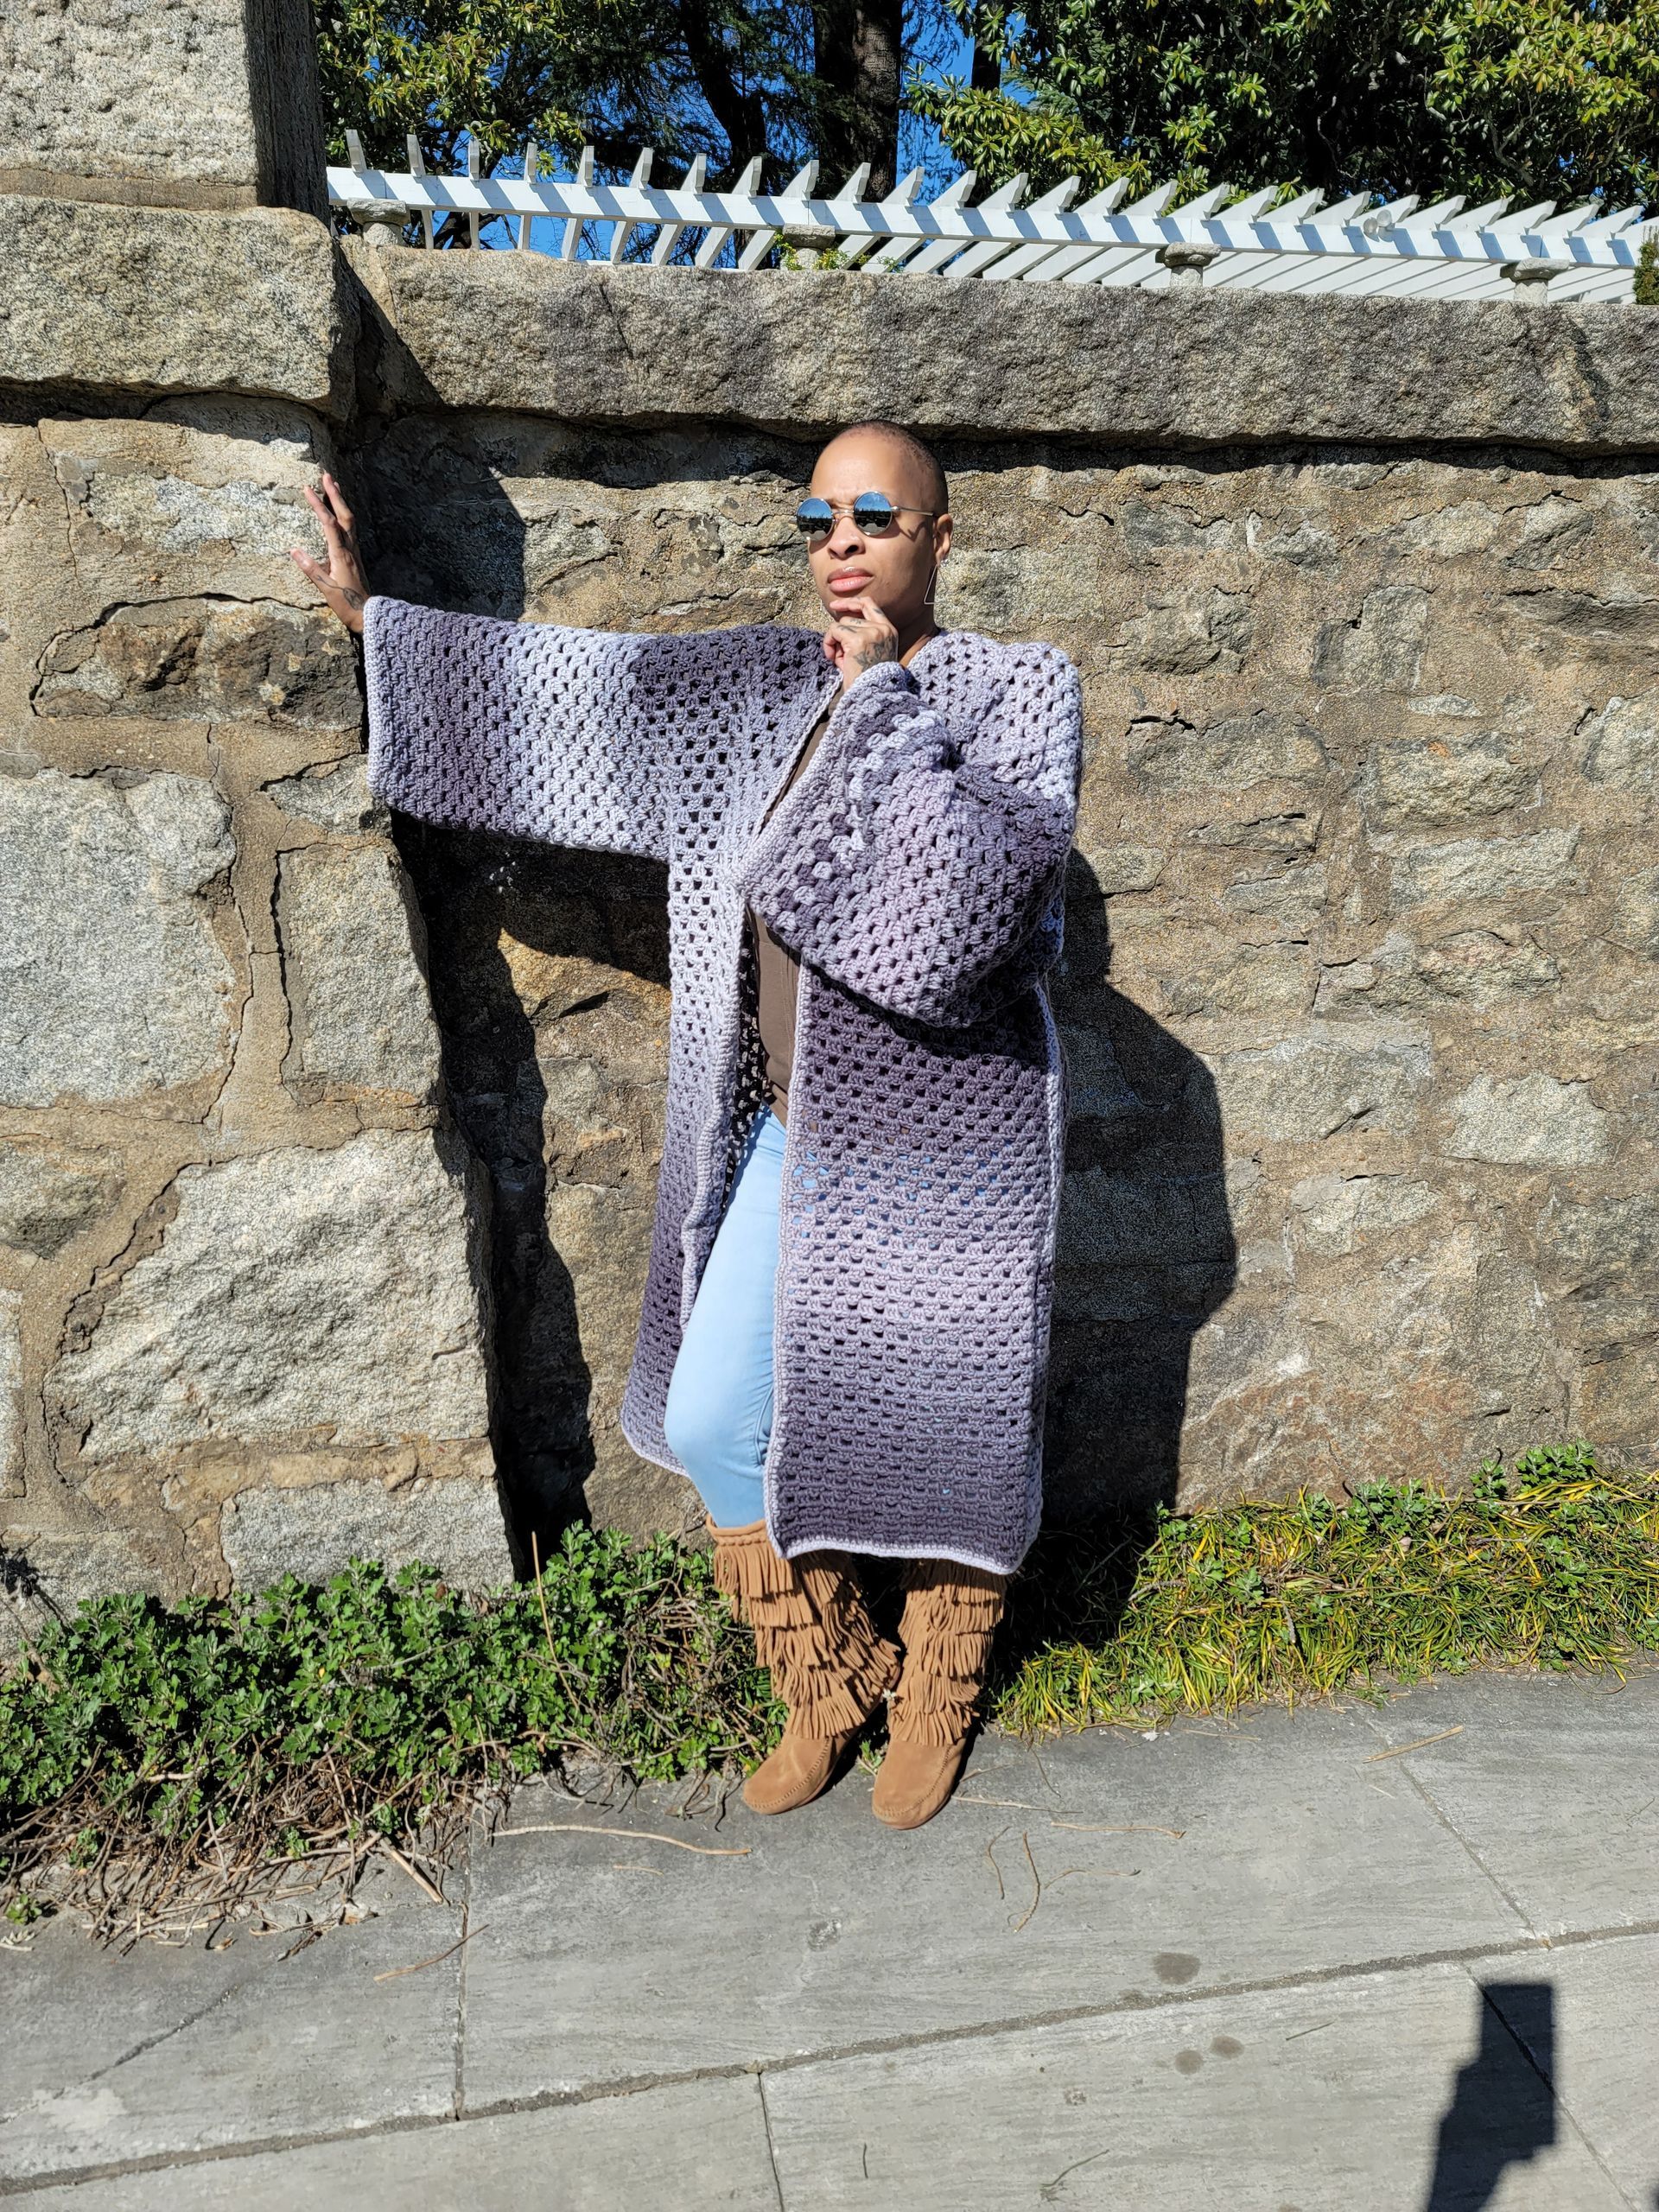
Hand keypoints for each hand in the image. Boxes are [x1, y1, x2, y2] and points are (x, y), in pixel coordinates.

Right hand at [290, 472, 369, 633]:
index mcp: (341, 554)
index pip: (328, 523)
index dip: (318, 505)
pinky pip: (351, 529)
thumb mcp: (326, 589)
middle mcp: (350, 549)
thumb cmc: (346, 604)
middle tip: (326, 475)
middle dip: (334, 494)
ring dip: (341, 501)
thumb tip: (294, 551)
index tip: (307, 489)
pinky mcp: (355, 556)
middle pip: (344, 515)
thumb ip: (310, 569)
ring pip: (349, 520)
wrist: (368, 614)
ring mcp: (355, 551)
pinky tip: (341, 511)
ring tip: (334, 485)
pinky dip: (344, 514)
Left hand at [822, 595, 898, 689]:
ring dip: (835, 642)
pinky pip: (834, 631)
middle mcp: (882, 629)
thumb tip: (839, 622)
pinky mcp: (857, 639)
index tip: (835, 605)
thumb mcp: (871, 652)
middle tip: (839, 654)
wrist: (873, 696)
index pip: (870, 604)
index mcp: (889, 630)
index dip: (851, 603)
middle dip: (840, 634)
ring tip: (842, 661)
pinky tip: (834, 660)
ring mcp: (871, 632)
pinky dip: (829, 644)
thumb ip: (861, 635)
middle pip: (850, 617)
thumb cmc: (869, 679)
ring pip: (841, 624)